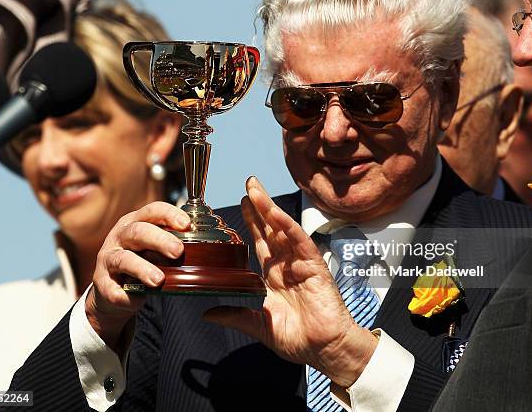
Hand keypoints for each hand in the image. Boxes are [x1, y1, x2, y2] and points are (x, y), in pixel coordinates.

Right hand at [85, 201, 189, 348]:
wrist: (113, 289)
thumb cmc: (143, 261)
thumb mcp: (156, 248)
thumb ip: (175, 243)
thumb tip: (213, 248)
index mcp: (136, 222)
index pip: (152, 210)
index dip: (169, 214)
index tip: (187, 224)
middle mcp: (120, 236)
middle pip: (138, 231)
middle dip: (159, 240)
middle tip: (178, 251)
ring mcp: (108, 259)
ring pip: (123, 259)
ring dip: (142, 268)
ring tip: (159, 280)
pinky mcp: (102, 283)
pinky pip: (110, 288)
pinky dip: (123, 295)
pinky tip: (136, 300)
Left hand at [204, 177, 376, 386]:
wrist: (324, 350)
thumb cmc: (297, 338)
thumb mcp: (259, 325)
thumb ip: (235, 315)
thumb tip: (207, 313)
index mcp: (274, 275)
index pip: (260, 241)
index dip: (251, 222)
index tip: (240, 202)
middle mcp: (287, 264)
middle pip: (270, 228)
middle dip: (259, 205)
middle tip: (248, 183)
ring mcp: (300, 262)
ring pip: (282, 228)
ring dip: (268, 208)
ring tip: (254, 188)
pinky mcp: (314, 266)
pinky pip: (299, 240)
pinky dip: (286, 225)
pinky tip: (274, 212)